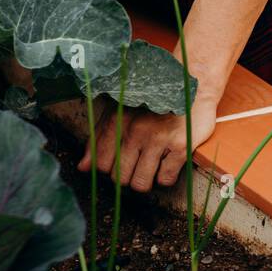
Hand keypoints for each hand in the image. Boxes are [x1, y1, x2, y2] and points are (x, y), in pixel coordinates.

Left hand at [76, 89, 217, 192]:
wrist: (189, 86)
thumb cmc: (150, 101)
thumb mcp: (119, 111)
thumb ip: (98, 139)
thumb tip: (81, 168)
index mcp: (117, 120)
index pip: (100, 162)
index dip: (107, 170)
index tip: (115, 164)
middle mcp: (135, 130)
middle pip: (118, 178)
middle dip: (125, 177)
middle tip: (134, 164)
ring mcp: (158, 139)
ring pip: (140, 184)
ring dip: (143, 180)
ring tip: (148, 166)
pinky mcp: (180, 147)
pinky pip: (165, 180)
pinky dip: (165, 177)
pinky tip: (166, 161)